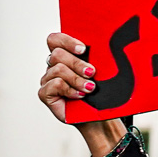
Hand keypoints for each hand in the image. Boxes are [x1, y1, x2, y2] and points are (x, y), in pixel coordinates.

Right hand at [42, 33, 125, 156]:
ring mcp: (48, 79)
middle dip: (77, 63)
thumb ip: (99, 57)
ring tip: (90, 88)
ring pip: (58, 69)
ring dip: (77, 79)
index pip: (55, 39)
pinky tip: (80, 95)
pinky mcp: (45, 93)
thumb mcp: (102, 72)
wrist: (99, 116)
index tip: (84, 49)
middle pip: (57, 54)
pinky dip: (70, 89)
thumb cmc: (101, 92)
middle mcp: (54, 65)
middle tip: (92, 72)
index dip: (67, 41)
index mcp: (66, 55)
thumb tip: (112, 44)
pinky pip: (54, 84)